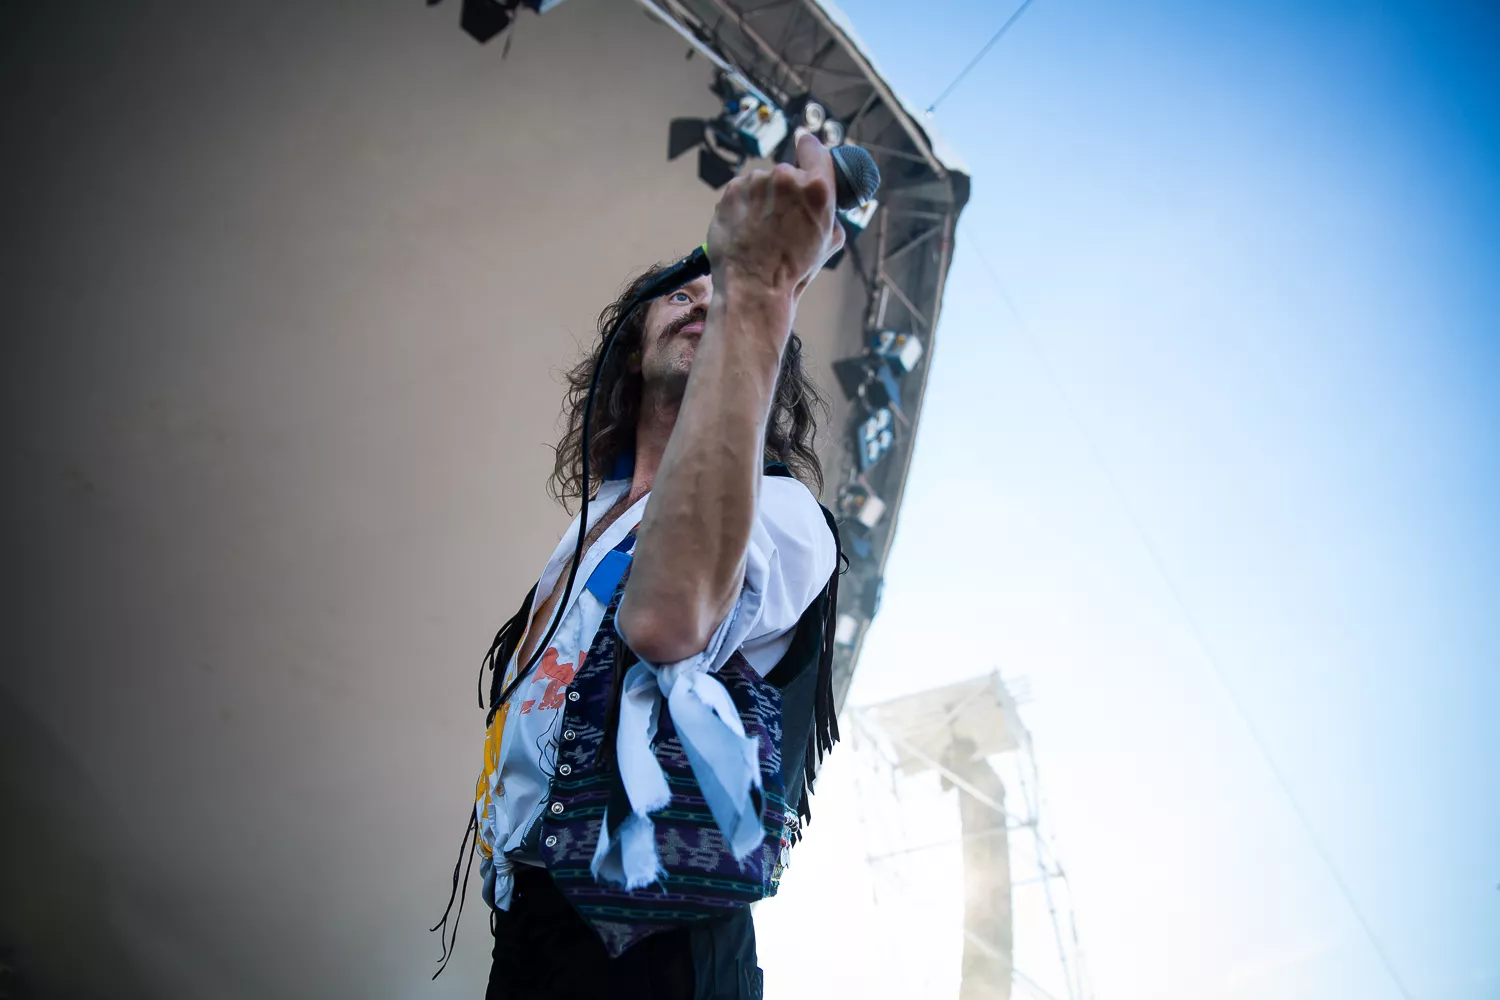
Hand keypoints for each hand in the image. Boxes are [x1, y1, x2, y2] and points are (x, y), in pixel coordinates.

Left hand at [705, 131, 846, 300]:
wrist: (754, 287)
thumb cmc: (793, 270)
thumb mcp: (830, 240)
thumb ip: (829, 209)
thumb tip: (824, 199)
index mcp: (817, 188)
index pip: (812, 147)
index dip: (809, 153)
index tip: (805, 156)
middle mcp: (785, 178)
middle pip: (786, 171)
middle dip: (785, 190)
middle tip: (782, 219)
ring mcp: (755, 182)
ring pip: (761, 182)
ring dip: (762, 198)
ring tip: (761, 229)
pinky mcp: (731, 191)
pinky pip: (741, 190)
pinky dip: (743, 204)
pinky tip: (747, 227)